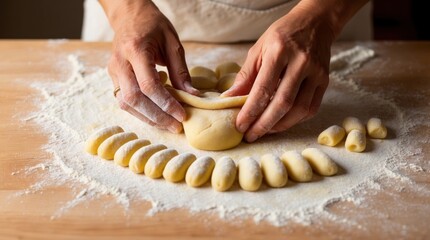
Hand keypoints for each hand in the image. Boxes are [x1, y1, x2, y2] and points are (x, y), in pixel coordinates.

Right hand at [101, 0, 197, 132]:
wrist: (129, 15)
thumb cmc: (153, 25)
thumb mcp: (172, 42)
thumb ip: (181, 70)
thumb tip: (192, 95)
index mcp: (135, 50)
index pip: (149, 85)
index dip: (165, 104)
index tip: (181, 115)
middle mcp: (120, 62)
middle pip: (134, 99)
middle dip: (156, 117)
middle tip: (175, 126)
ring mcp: (113, 71)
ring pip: (126, 104)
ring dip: (147, 118)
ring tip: (168, 124)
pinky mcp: (113, 78)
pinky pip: (124, 101)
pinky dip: (140, 111)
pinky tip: (156, 114)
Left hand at [222, 0, 356, 141]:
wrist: (315, 23)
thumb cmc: (282, 35)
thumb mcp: (258, 49)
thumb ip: (245, 76)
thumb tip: (229, 99)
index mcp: (280, 51)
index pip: (263, 89)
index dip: (250, 111)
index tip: (240, 125)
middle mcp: (301, 62)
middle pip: (282, 103)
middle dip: (264, 124)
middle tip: (251, 136)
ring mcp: (316, 73)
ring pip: (299, 109)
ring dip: (280, 126)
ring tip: (264, 131)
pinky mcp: (325, 81)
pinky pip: (311, 108)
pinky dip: (295, 120)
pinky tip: (281, 122)